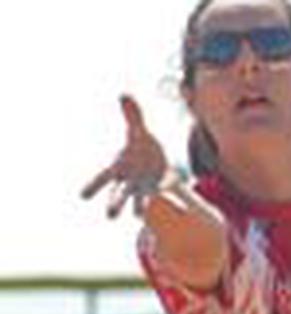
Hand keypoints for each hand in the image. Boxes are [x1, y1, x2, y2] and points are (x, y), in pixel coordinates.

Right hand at [81, 95, 168, 217]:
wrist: (158, 166)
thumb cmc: (141, 148)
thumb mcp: (139, 131)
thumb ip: (132, 115)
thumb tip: (124, 94)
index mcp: (118, 169)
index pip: (103, 177)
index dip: (93, 186)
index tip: (82, 197)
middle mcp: (129, 184)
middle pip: (120, 195)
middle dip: (115, 204)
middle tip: (110, 216)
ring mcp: (145, 191)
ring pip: (140, 202)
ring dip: (140, 208)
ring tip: (139, 216)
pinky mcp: (162, 195)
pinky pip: (167, 200)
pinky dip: (172, 204)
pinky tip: (182, 209)